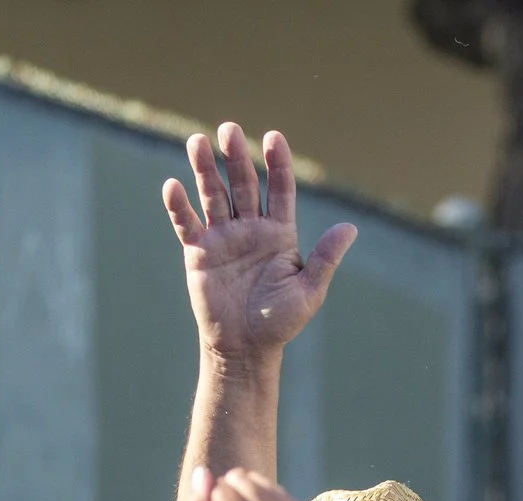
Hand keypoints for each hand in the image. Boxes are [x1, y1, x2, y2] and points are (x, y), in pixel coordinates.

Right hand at [162, 125, 356, 363]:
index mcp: (279, 232)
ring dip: (204, 169)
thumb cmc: (280, 322)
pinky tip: (173, 186)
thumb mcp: (309, 291)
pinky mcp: (198, 252)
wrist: (245, 348)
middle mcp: (250, 228)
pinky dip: (179, 206)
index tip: (273, 137)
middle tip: (228, 129)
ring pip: (213, 195)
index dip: (277, 163)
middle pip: (243, 184)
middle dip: (236, 157)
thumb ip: (326, 258)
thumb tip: (350, 228)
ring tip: (196, 141)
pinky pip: (187, 224)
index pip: (280, 188)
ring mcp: (223, 237)